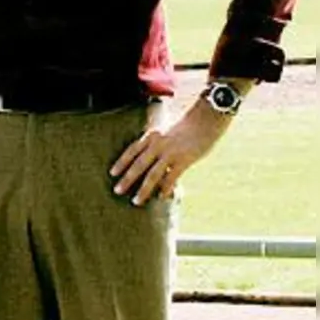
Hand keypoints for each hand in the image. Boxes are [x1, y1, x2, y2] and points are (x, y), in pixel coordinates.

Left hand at [110, 100, 231, 205]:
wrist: (207, 118)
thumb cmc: (188, 124)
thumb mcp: (167, 129)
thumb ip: (158, 140)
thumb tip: (152, 154)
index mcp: (152, 136)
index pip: (132, 150)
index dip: (121, 162)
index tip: (112, 173)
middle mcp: (158, 144)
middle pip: (138, 165)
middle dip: (126, 179)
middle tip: (116, 191)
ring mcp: (171, 153)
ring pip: (153, 175)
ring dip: (143, 189)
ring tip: (136, 201)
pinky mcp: (184, 160)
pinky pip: (171, 178)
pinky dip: (165, 188)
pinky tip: (161, 197)